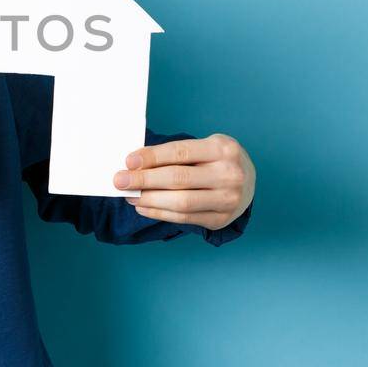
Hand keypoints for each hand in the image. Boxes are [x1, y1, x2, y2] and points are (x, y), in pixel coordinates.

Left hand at [111, 133, 254, 230]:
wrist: (247, 182)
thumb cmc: (216, 160)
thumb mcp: (204, 147)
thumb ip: (175, 154)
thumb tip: (135, 163)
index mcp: (224, 149)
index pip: (180, 152)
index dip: (152, 157)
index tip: (128, 162)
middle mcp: (230, 174)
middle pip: (178, 178)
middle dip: (144, 180)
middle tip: (120, 181)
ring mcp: (228, 199)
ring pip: (180, 202)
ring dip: (149, 200)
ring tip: (130, 195)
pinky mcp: (221, 219)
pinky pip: (184, 218)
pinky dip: (160, 213)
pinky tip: (143, 207)